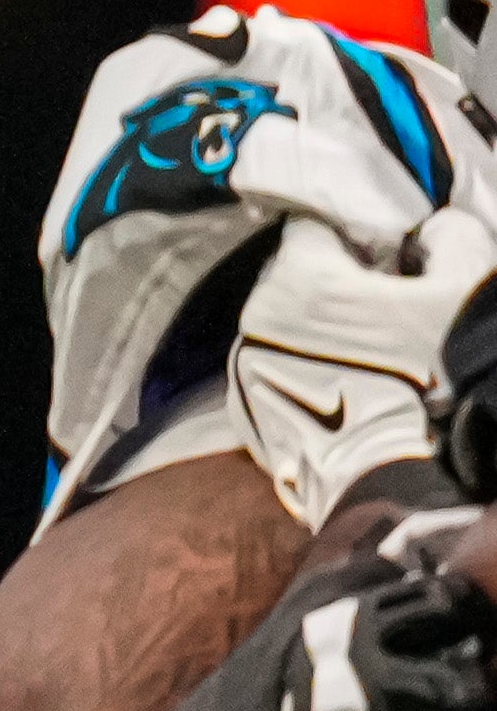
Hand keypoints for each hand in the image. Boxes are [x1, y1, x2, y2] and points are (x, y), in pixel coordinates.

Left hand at [230, 201, 496, 526]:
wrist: (407, 483)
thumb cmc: (441, 379)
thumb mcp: (467, 287)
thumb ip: (445, 237)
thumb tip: (423, 234)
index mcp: (298, 280)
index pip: (313, 227)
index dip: (356, 239)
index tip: (386, 261)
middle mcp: (255, 319)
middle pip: (291, 277)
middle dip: (332, 283)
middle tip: (382, 309)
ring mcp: (244, 369)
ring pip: (279, 325)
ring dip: (314, 329)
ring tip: (368, 355)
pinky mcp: (246, 413)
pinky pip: (272, 369)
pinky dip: (301, 369)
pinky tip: (346, 387)